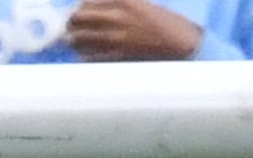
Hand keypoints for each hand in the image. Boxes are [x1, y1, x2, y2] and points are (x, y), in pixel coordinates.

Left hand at [68, 0, 202, 54]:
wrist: (182, 43)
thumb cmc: (164, 23)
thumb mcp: (140, 4)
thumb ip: (117, 4)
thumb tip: (92, 7)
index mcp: (122, 0)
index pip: (85, 1)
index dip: (77, 9)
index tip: (75, 14)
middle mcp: (116, 16)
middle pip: (78, 18)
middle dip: (71, 24)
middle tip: (70, 29)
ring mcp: (116, 38)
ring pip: (80, 39)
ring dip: (74, 41)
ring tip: (74, 43)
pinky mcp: (118, 57)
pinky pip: (90, 57)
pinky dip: (84, 55)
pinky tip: (85, 55)